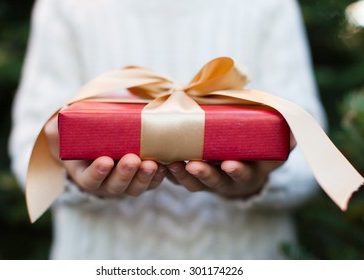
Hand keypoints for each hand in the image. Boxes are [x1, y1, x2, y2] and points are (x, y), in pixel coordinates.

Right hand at [44, 116, 165, 196]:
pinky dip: (159, 176)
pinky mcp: (141, 178)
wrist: (100, 138)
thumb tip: (64, 111)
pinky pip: (151, 182)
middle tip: (133, 159)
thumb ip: (61, 124)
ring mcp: (125, 182)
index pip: (89, 180)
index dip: (97, 173)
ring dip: (144, 177)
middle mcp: (105, 183)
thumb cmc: (82, 134)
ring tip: (151, 163)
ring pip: (135, 187)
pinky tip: (166, 166)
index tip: (105, 160)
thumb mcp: (66, 130)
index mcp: (85, 174)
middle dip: (125, 173)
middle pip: (115, 186)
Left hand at [167, 134, 295, 197]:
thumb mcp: (271, 149)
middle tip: (194, 164)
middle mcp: (224, 181)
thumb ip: (283, 140)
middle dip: (204, 174)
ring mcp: (205, 180)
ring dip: (180, 175)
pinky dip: (166, 172)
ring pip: (191, 183)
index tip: (230, 164)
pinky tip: (156, 162)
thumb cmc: (255, 154)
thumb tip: (295, 133)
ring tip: (170, 163)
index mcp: (246, 173)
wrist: (239, 163)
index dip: (236, 171)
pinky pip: (176, 177)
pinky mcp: (189, 175)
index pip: (241, 175)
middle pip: (213, 182)